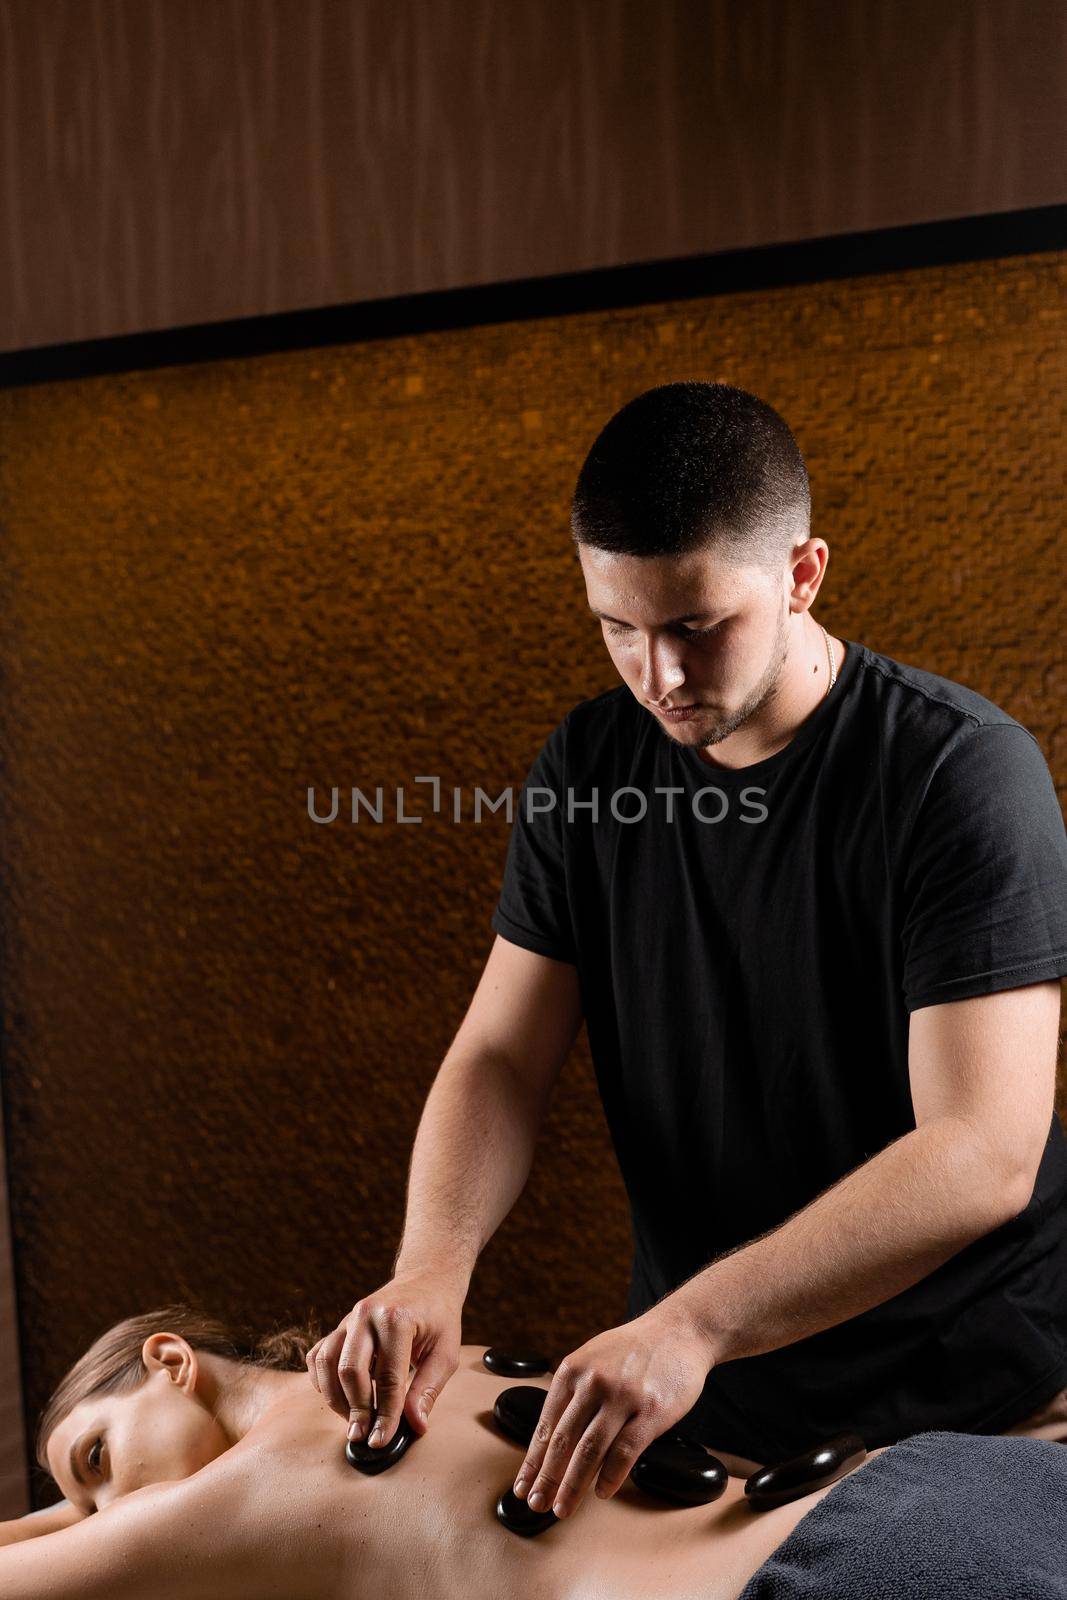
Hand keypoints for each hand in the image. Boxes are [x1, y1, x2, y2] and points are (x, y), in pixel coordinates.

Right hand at [306, 1266, 464, 1446]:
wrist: (426, 1280)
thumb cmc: (439, 1317)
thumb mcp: (446, 1352)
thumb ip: (428, 1389)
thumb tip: (415, 1426)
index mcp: (397, 1319)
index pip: (388, 1377)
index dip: (385, 1414)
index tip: (381, 1441)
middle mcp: (367, 1314)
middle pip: (350, 1371)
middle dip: (355, 1409)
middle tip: (363, 1436)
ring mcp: (349, 1318)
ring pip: (327, 1363)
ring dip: (336, 1398)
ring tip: (354, 1419)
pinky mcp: (340, 1325)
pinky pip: (318, 1355)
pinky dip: (322, 1380)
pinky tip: (339, 1397)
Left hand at [512, 1302, 712, 1519]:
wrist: (679, 1330)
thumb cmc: (634, 1350)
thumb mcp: (592, 1359)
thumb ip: (572, 1394)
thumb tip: (550, 1441)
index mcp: (573, 1370)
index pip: (546, 1425)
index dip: (532, 1460)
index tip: (522, 1486)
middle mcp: (594, 1382)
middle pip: (563, 1441)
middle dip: (546, 1478)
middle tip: (537, 1504)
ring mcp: (623, 1396)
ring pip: (589, 1450)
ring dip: (573, 1485)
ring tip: (563, 1508)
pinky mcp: (652, 1411)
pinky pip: (625, 1451)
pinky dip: (610, 1476)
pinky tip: (602, 1492)